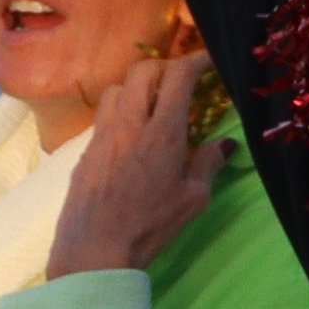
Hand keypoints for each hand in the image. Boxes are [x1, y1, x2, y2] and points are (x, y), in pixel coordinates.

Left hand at [44, 56, 226, 279]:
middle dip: (165, 67)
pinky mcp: (84, 150)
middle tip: (181, 80)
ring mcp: (101, 134)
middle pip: (142, 71)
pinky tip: (130, 136)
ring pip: (116, 89)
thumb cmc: (150, 225)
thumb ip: (208, 164)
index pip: (177, 76)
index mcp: (161, 132)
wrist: (95, 248)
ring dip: (137, 86)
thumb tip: (224, 144)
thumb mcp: (193, 198)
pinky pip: (103, 115)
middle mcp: (128, 123)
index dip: (196, 60)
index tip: (209, 59)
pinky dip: (120, 112)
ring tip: (153, 105)